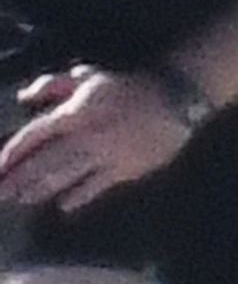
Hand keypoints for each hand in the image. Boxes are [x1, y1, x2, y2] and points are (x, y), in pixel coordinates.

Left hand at [0, 67, 190, 211]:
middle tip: (0, 194)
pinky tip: (64, 206)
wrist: (174, 100)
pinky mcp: (124, 170)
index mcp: (76, 112)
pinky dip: (78, 197)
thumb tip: (23, 97)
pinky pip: (95, 188)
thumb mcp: (89, 77)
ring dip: (39, 191)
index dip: (13, 152)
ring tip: (21, 200)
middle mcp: (87, 136)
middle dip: (18, 180)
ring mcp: (105, 156)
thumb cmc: (127, 87)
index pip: (35, 135)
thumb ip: (53, 85)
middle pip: (44, 162)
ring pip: (65, 177)